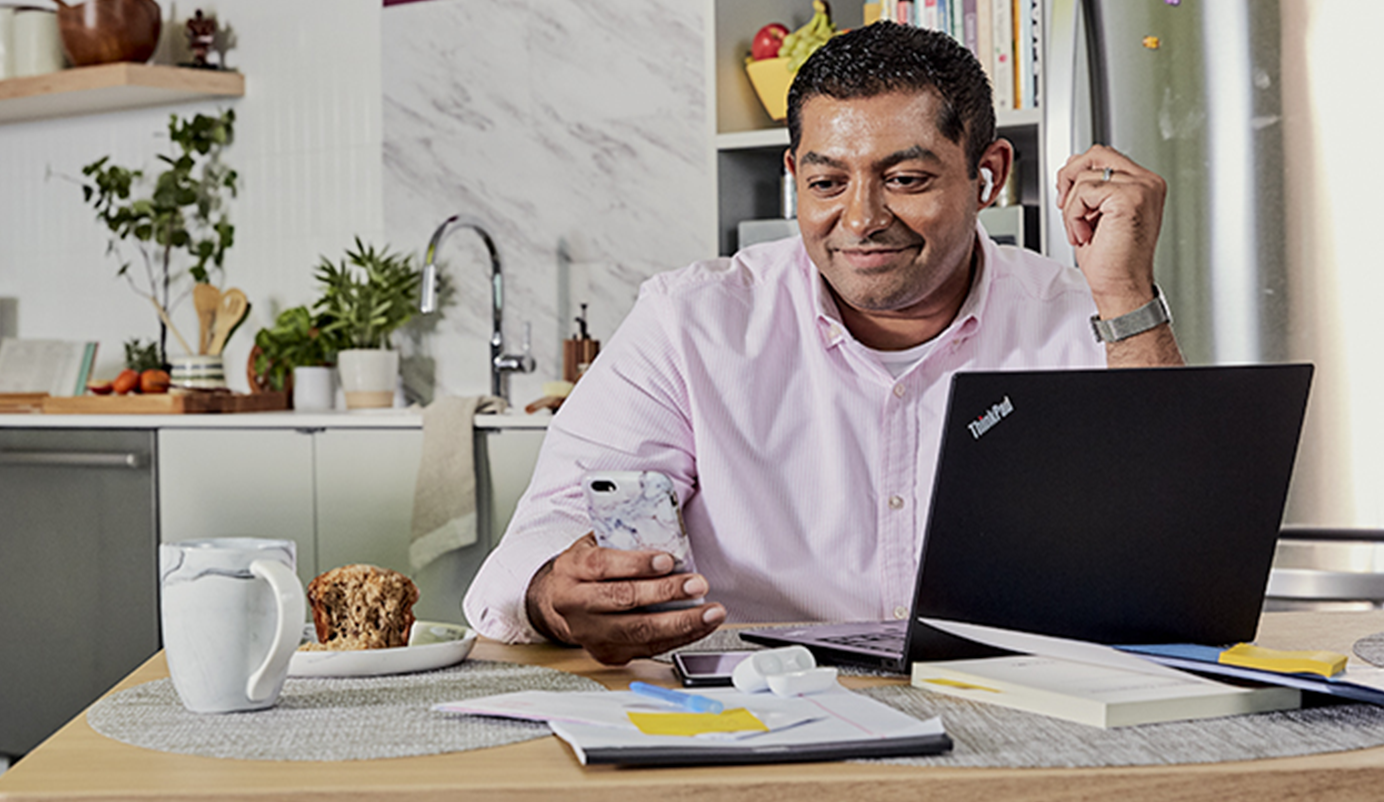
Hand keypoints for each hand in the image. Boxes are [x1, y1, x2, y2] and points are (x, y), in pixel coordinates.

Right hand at [524, 533, 726, 664]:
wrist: (559, 602)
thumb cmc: (586, 568)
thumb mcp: (595, 543)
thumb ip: (624, 539)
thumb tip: (668, 533)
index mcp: (572, 569)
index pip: (602, 565)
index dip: (636, 563)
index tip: (667, 560)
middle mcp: (575, 604)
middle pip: (622, 600)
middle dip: (665, 593)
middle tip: (697, 585)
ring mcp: (589, 634)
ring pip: (637, 631)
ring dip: (680, 622)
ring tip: (710, 612)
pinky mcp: (606, 654)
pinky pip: (647, 649)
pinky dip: (679, 638)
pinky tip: (700, 626)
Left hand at [1055, 144, 1166, 317]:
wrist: (1123, 288)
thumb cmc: (1112, 261)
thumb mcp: (1096, 214)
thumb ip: (1091, 187)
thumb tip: (1072, 166)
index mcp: (1144, 184)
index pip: (1104, 156)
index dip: (1078, 172)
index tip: (1068, 199)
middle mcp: (1147, 182)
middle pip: (1096, 154)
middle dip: (1070, 177)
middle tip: (1065, 205)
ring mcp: (1142, 188)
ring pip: (1084, 177)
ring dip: (1071, 209)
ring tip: (1082, 232)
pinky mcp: (1129, 198)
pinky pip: (1084, 192)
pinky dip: (1074, 216)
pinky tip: (1085, 235)